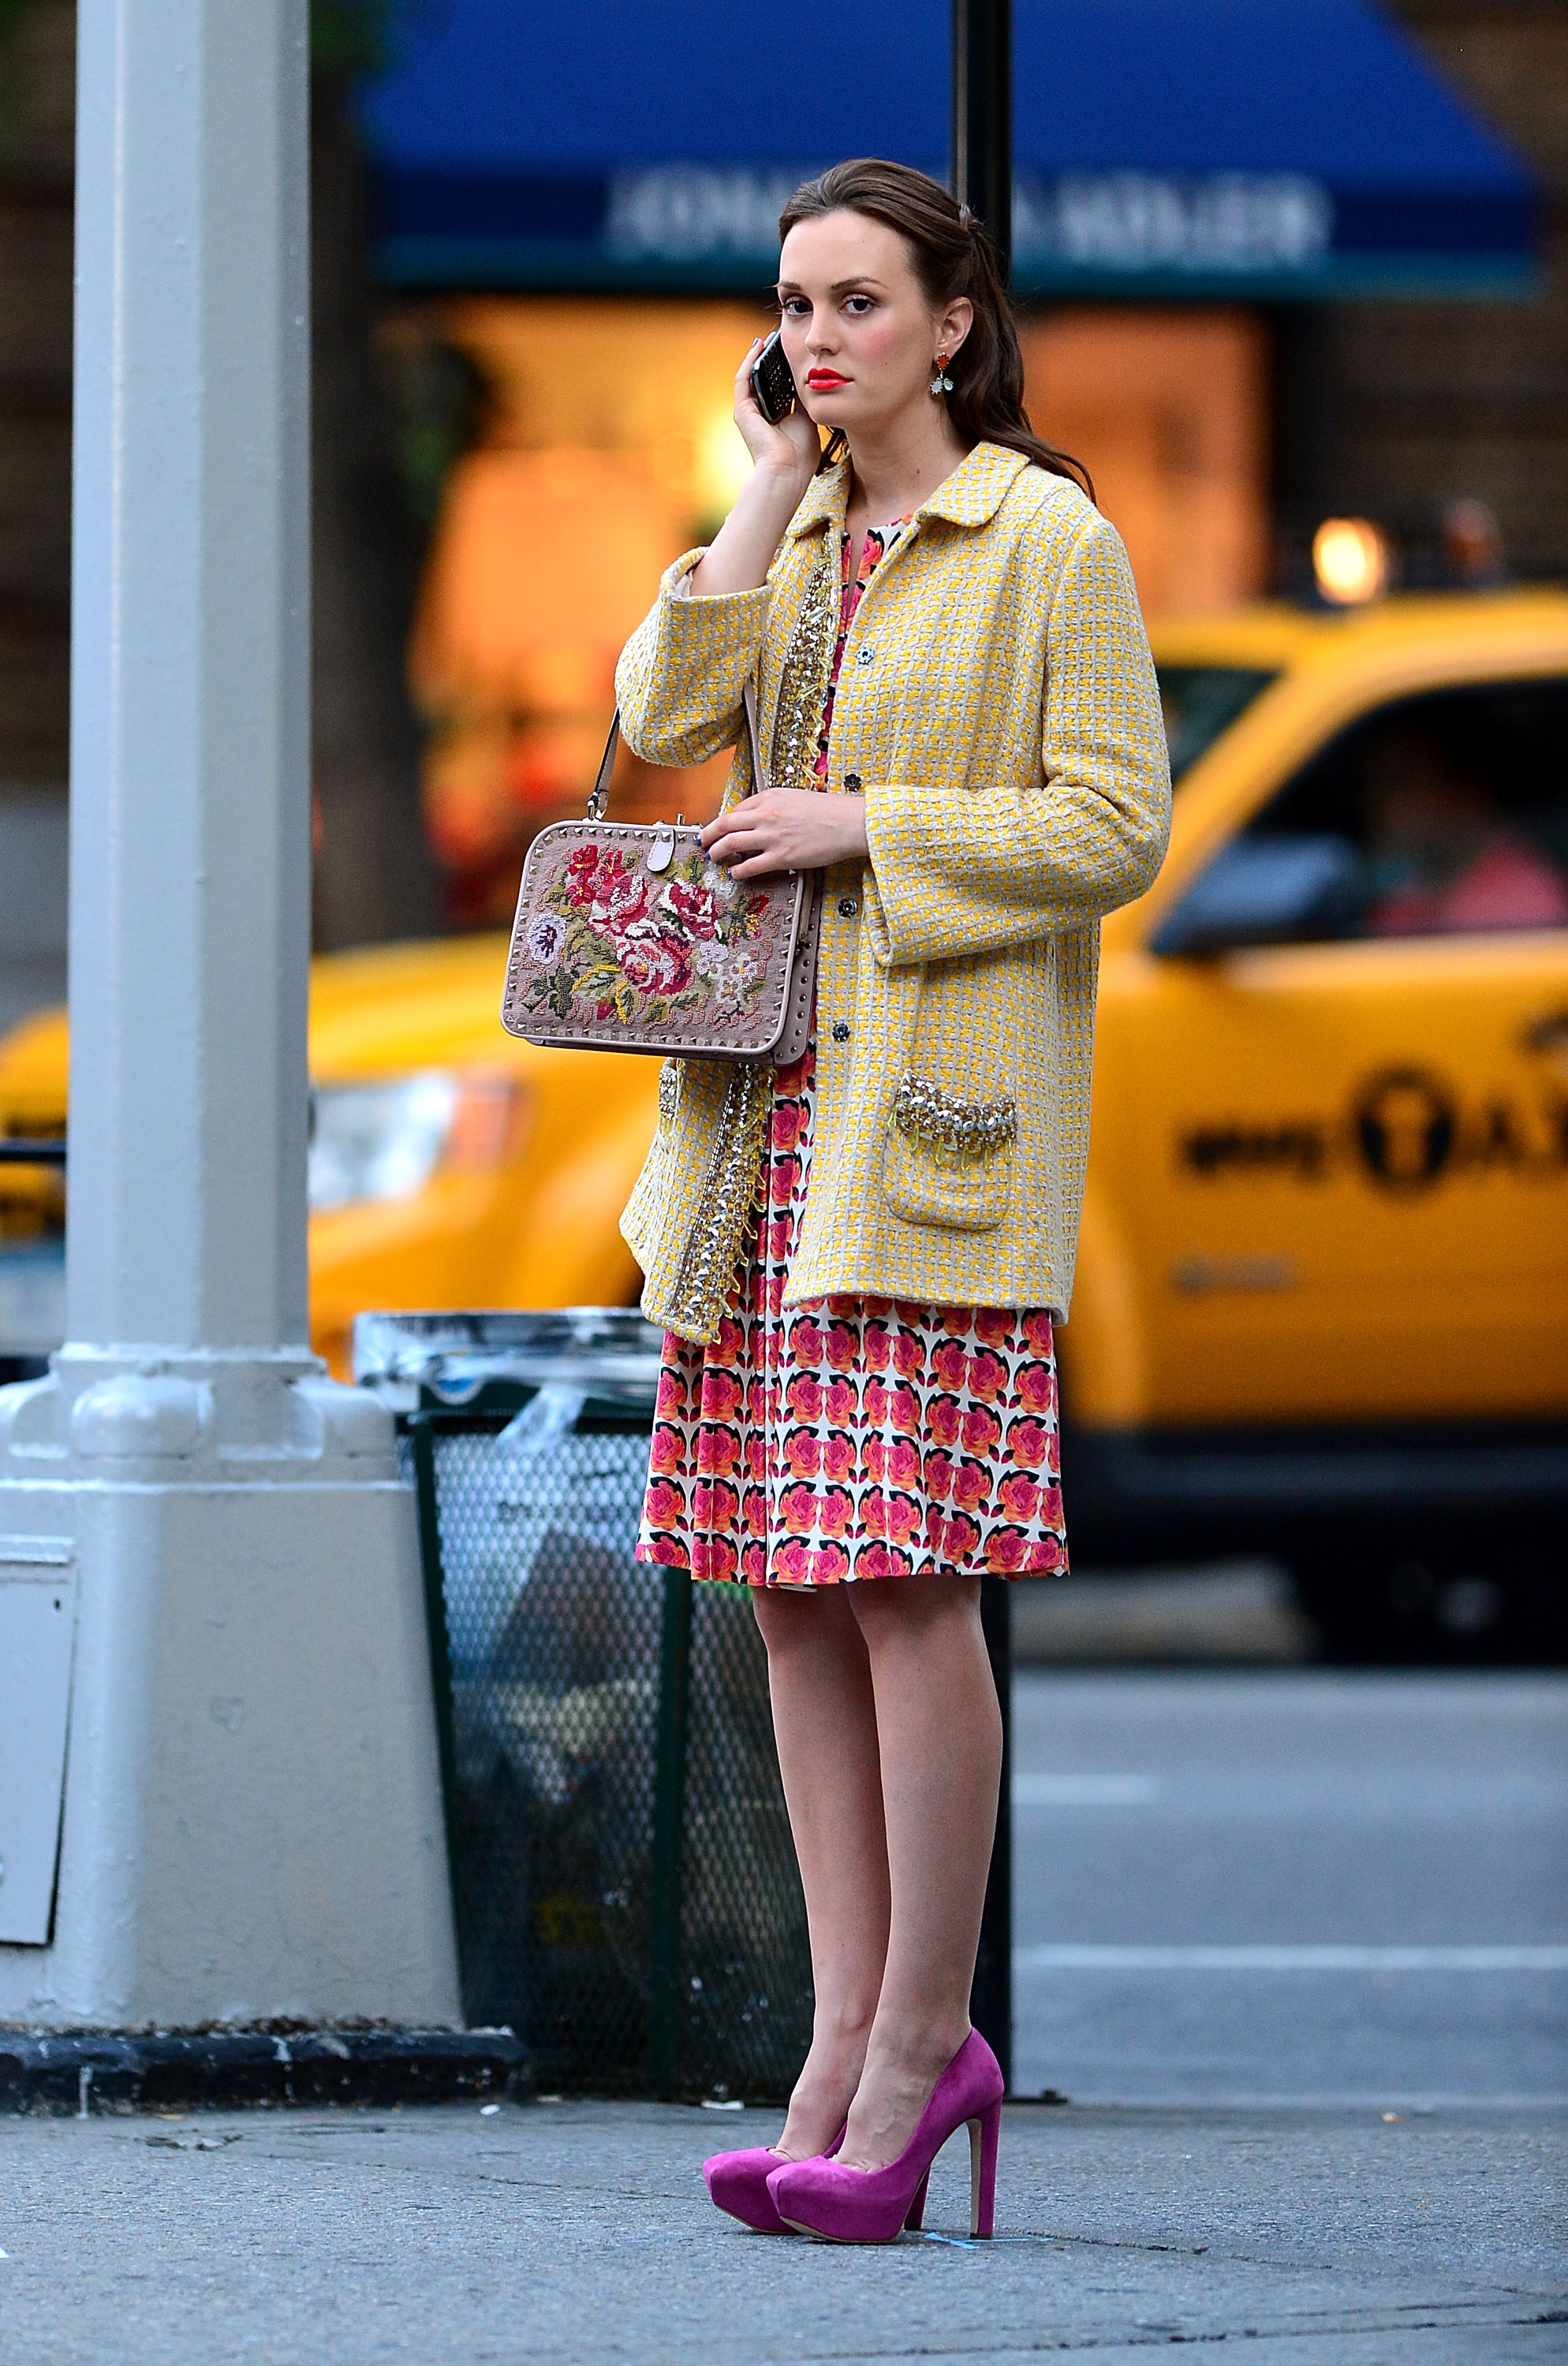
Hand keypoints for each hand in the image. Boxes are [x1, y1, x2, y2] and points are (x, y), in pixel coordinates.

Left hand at [702, 788, 868, 878]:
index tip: (720, 829)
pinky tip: (735, 874)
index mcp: (770, 797)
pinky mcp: (781, 857)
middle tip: (703, 842)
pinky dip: (737, 871)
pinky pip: (749, 867)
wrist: (849, 823)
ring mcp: (771, 837)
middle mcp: (766, 815)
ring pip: (730, 844)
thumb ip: (774, 806)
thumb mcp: (796, 798)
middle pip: (724, 824)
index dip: (724, 821)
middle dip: (708, 835)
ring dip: (717, 853)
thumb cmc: (829, 811)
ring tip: (714, 858)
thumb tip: (757, 819)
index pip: (737, 808)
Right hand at [733, 338, 821, 484]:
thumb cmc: (800, 455)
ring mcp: (750, 412)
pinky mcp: (742, 410)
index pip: (780, 387)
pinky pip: (743, 379)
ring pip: (753, 376)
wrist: (786, 472)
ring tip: (771, 336)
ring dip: (760, 355)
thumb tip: (812, 375)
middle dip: (773, 359)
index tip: (796, 350)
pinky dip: (749, 361)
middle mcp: (762, 414)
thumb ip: (805, 398)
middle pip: (766, 380)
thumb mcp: (807, 419)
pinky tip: (758, 345)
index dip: (787, 368)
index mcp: (778, 419)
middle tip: (783, 337)